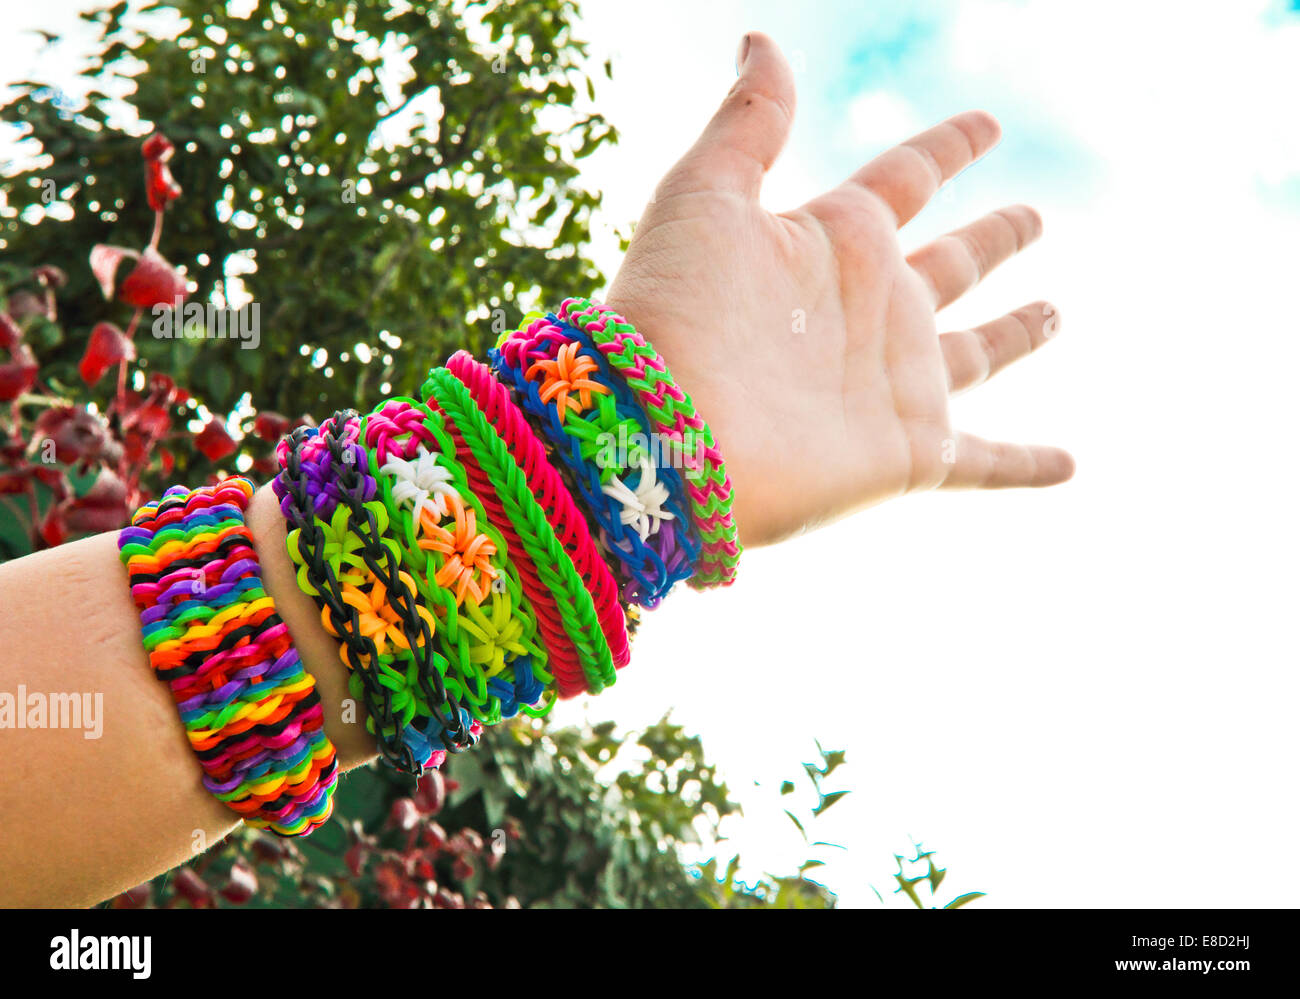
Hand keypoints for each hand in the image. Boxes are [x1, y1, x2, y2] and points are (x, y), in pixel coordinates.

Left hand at [607, 32, 1072, 546]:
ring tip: (1057, 314)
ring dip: (1018, 336)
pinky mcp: (907, 456)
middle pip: (952, 266)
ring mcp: (893, 384)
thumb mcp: (706, 194)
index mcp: (834, 240)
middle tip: (1033, 218)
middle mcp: (871, 310)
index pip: (909, 177)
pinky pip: (986, 463)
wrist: (661, 436)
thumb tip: (759, 38)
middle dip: (994, 241)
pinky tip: (1069, 466)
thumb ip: (750, 122)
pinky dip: (1028, 466)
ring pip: (977, 354)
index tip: (988, 124)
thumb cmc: (674, 310)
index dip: (950, 147)